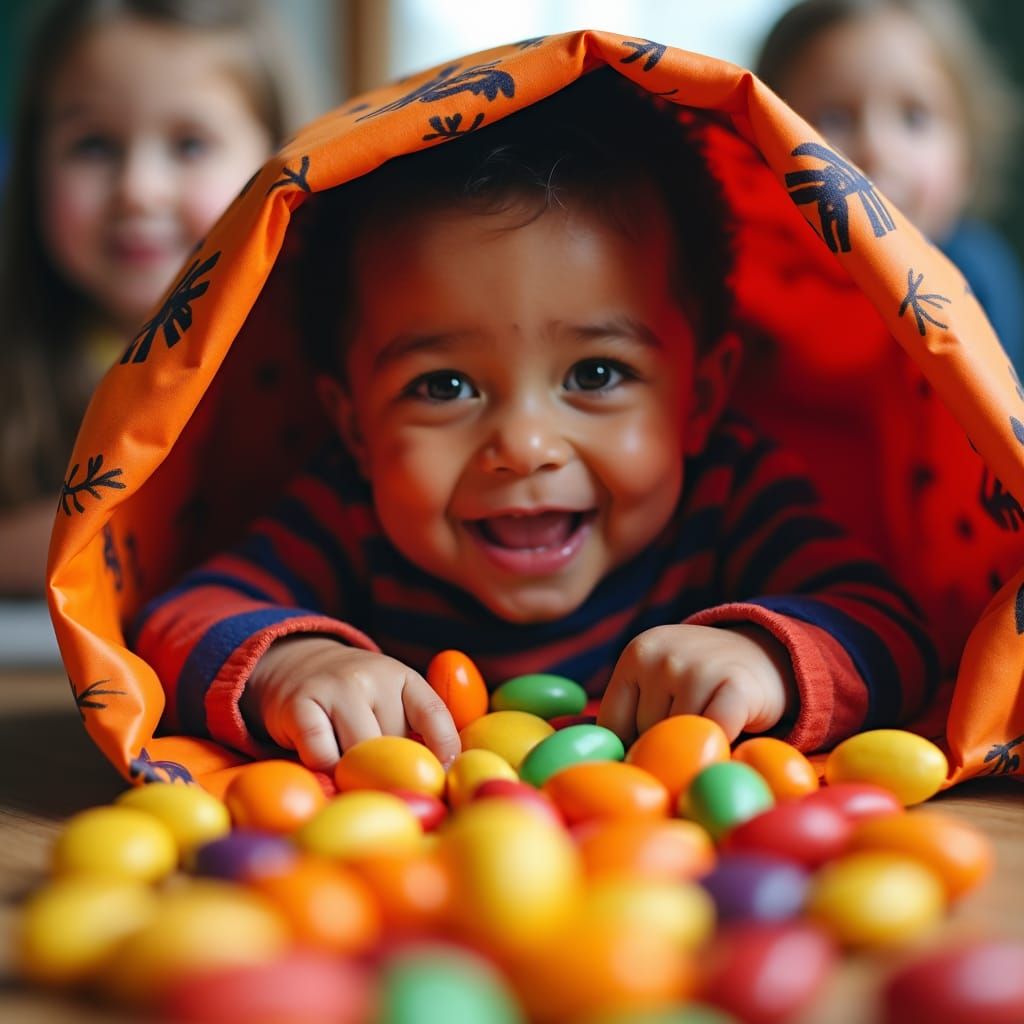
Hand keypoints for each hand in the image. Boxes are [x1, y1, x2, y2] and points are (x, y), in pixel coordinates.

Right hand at [241, 636, 460, 771]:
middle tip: (380, 779)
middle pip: (392, 744)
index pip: (434, 714)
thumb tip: (442, 776)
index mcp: (403, 677)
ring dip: (355, 773)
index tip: (442, 778)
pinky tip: (325, 763)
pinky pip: (321, 756)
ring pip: (357, 752)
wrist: (298, 664)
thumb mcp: (392, 699)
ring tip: (351, 772)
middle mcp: (372, 676)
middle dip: (388, 769)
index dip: (444, 749)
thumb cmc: (356, 700)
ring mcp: (335, 687)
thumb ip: (417, 730)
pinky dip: (325, 769)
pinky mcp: (300, 705)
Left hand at [597, 623, 794, 745]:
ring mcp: (697, 668)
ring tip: (711, 726)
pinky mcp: (735, 686)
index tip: (649, 752)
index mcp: (636, 654)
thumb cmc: (701, 682)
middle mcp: (661, 657)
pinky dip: (723, 746)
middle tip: (690, 729)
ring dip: (697, 746)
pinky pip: (716, 736)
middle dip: (667, 744)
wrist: (763, 655)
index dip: (630, 746)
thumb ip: (632, 714)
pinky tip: (732, 733)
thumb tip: (612, 767)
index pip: (612, 724)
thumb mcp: (658, 681)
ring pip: (681, 739)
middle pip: (646, 733)